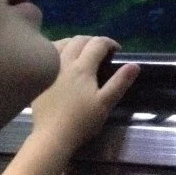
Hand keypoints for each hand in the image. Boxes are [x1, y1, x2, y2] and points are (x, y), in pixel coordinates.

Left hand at [30, 36, 140, 157]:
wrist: (52, 135)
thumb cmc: (81, 121)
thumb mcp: (105, 103)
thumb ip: (120, 82)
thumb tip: (134, 65)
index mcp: (82, 66)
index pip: (97, 43)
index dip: (109, 43)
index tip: (117, 50)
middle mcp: (65, 61)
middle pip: (79, 39)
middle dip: (93, 40)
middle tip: (102, 51)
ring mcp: (50, 67)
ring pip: (62, 42)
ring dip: (75, 42)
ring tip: (82, 51)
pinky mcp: (41, 75)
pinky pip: (49, 52)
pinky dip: (59, 48)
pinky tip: (62, 58)